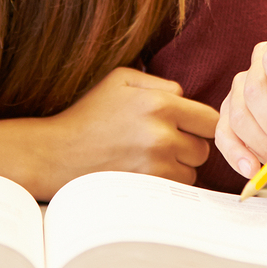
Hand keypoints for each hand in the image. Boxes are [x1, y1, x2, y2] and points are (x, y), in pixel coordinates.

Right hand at [0, 67, 217, 199]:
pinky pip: (175, 188)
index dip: (201, 123)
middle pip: (203, 148)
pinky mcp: (146, 187)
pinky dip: (166, 182)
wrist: (57, 153)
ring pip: (192, 171)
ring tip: (151, 158)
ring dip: (179, 167)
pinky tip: (145, 172)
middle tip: (166, 142)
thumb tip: (185, 96)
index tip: (189, 126)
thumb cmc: (89, 113)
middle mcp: (162, 134)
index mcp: (160, 103)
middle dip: (190, 145)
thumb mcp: (120, 79)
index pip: (210, 119)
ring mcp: (155, 164)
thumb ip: (159, 83)